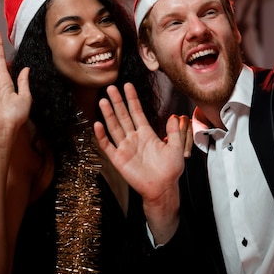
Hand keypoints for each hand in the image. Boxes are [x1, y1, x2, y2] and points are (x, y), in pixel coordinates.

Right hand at [94, 82, 190, 240]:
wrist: (163, 188)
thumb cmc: (170, 170)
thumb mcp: (176, 147)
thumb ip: (174, 132)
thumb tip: (173, 116)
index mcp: (147, 133)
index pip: (137, 112)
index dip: (132, 99)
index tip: (127, 85)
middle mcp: (134, 138)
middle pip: (123, 116)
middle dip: (117, 101)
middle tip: (111, 87)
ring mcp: (125, 147)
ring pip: (114, 127)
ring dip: (108, 114)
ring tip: (103, 100)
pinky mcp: (118, 159)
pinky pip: (107, 146)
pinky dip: (102, 136)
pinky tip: (97, 124)